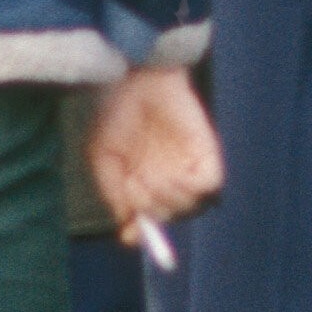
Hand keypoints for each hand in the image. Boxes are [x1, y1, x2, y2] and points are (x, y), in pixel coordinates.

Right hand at [87, 66, 222, 249]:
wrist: (132, 76)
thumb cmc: (112, 111)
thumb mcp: (100, 156)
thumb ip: (112, 193)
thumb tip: (125, 228)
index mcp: (139, 184)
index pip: (149, 223)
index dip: (144, 235)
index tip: (132, 233)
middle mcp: (165, 179)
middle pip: (170, 216)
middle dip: (153, 209)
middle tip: (138, 185)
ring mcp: (187, 167)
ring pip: (192, 207)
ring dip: (172, 201)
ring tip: (155, 178)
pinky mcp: (206, 153)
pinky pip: (211, 187)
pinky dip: (193, 189)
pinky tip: (174, 174)